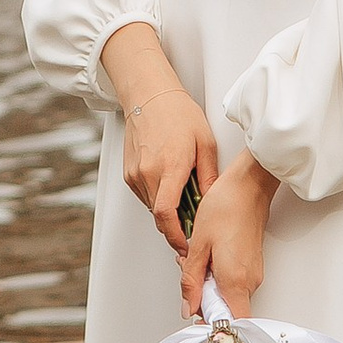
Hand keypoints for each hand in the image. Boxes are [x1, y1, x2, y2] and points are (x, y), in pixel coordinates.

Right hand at [100, 22, 214, 253]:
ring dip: (167, 211)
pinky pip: (145, 196)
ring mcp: (135, 174)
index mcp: (170, 167)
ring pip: (152, 207)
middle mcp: (147, 173)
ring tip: (185, 198)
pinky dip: (158, 198)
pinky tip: (170, 185)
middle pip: (160, 216)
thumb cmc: (178, 114)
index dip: (176, 236)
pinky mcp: (128, 173)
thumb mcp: (205, 144)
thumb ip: (209, 177)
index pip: (167, 213)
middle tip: (193, 226)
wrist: (149, 96)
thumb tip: (213, 203)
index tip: (186, 246)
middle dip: (176, 226)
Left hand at [181, 149, 273, 322]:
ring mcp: (253, 274)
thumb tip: (188, 307)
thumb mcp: (198, 245)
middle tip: (190, 276)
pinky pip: (234, 282)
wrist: (248, 186)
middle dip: (204, 300)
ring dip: (209, 285)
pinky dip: (218, 275)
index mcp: (235, 281)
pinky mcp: (252, 265)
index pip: (231, 323)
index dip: (213, 326)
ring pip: (229, 295)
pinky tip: (208, 255)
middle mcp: (249, 282)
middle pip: (226, 310)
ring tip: (198, 259)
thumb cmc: (225, 208)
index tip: (196, 318)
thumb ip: (192, 281)